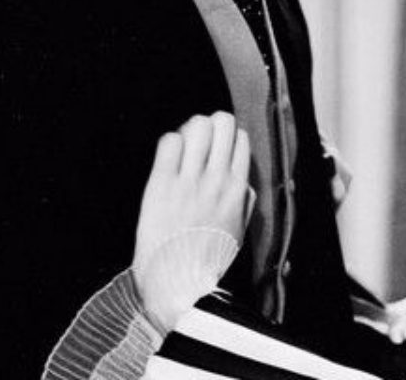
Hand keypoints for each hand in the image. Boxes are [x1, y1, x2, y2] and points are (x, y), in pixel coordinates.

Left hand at [132, 112, 251, 331]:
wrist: (177, 283)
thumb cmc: (208, 260)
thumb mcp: (239, 232)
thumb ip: (244, 203)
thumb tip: (242, 182)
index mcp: (237, 189)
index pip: (240, 138)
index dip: (227, 138)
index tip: (216, 149)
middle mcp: (216, 179)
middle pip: (221, 122)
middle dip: (210, 126)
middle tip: (199, 142)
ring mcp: (189, 180)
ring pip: (197, 126)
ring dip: (190, 131)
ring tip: (183, 148)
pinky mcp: (161, 184)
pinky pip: (169, 141)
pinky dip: (170, 143)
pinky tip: (168, 160)